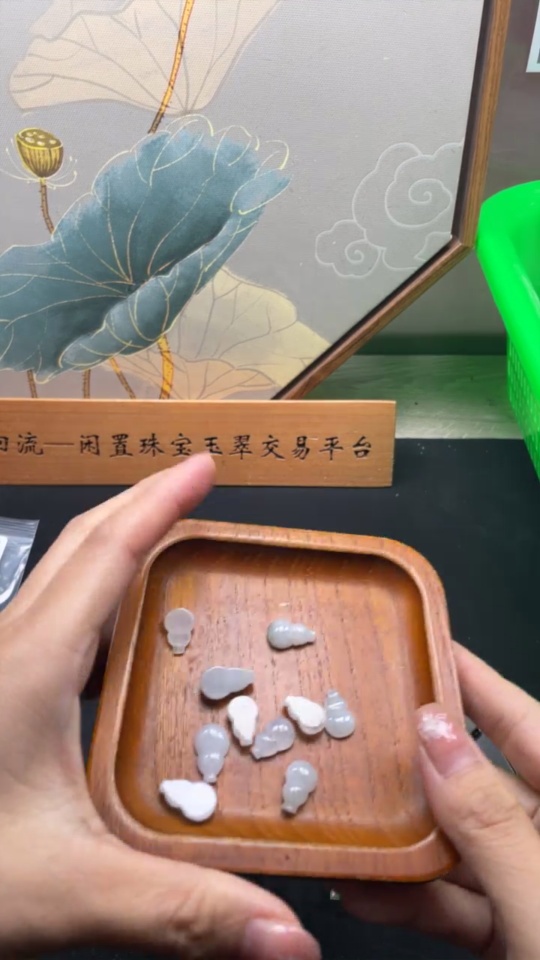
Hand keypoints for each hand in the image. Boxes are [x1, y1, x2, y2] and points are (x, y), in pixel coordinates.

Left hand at [0, 455, 319, 959]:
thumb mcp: (66, 891)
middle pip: (78, 550)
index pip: (106, 554)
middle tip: (195, 487)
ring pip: (54, 584)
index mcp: (29, 663)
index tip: (204, 462)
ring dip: (110, 551)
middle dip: (139, 507)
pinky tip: (108, 649)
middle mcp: (6, 650)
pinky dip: (89, 605)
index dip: (160, 502)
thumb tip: (293, 942)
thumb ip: (181, 912)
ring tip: (163, 546)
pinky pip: (44, 626)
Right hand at [339, 642, 539, 958]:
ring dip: (402, 843)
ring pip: (461, 847)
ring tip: (345, 819)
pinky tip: (365, 890)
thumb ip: (489, 821)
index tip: (425, 644)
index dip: (476, 681)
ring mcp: (532, 886)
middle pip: (481, 784)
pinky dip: (411, 898)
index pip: (523, 726)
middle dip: (420, 767)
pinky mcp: (514, 936)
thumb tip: (435, 736)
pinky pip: (456, 903)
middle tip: (363, 732)